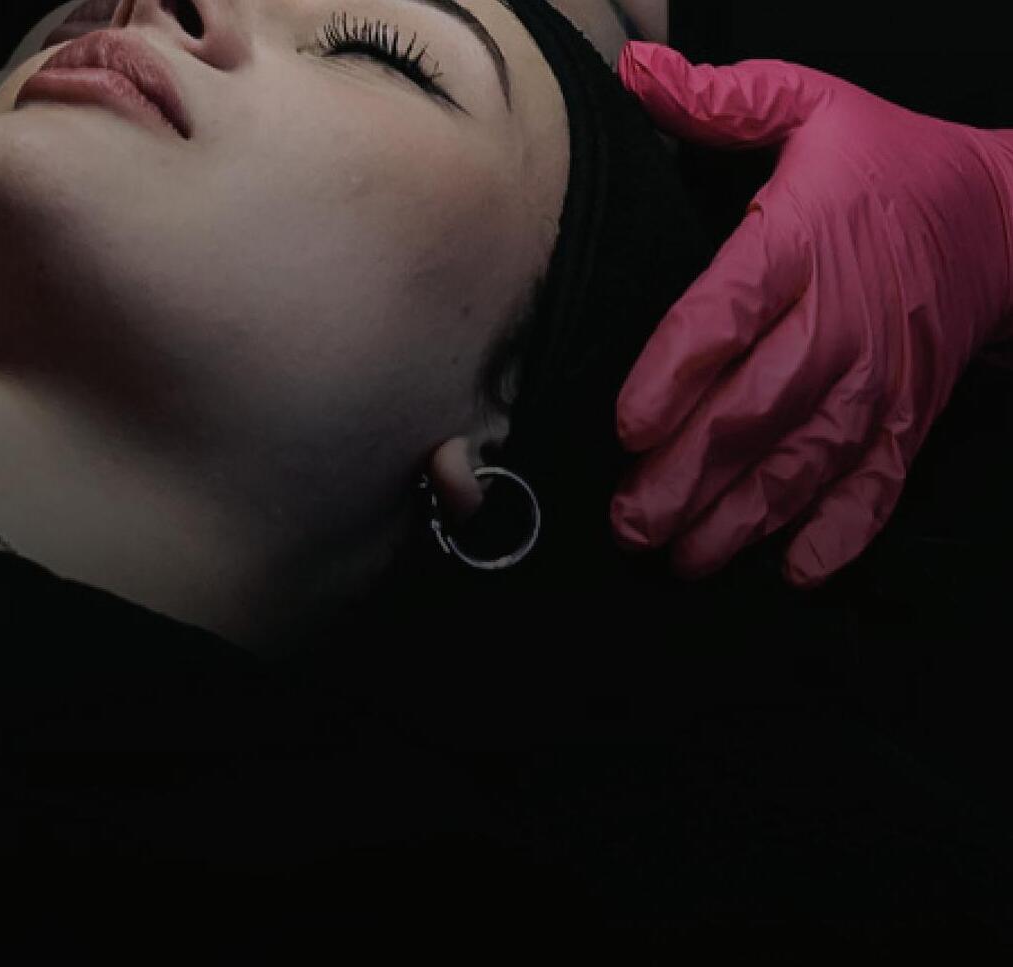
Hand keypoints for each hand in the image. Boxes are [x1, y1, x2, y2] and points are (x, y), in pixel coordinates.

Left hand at [609, 42, 1012, 588]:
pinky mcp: (908, 419)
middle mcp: (839, 320)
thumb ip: (722, 100)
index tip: (629, 426)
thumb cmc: (887, 166)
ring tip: (686, 557)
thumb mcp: (811, 106)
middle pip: (755, 409)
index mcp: (802, 241)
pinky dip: (840, 533)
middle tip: (632, 522)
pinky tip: (795, 570)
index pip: (728, 314)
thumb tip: (638, 73)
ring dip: (742, 519)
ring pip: (804, 463)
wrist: (999, 216)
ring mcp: (878, 380)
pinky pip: (877, 487)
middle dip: (688, 474)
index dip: (676, 374)